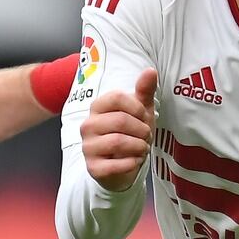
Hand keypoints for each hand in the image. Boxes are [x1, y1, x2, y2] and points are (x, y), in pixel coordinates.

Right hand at [81, 67, 156, 191]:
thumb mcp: (140, 111)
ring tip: (142, 148)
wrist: (122, 166)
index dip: (137, 108)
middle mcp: (88, 125)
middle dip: (142, 130)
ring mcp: (88, 147)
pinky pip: (115, 164)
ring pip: (118, 142)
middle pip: (120, 120)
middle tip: (146, 136)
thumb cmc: (131, 134)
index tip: (144, 117)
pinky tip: (135, 161)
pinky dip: (132, 163)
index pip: (117, 97)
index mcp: (97, 107)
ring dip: (139, 146)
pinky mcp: (93, 167)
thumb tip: (151, 71)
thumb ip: (144, 91)